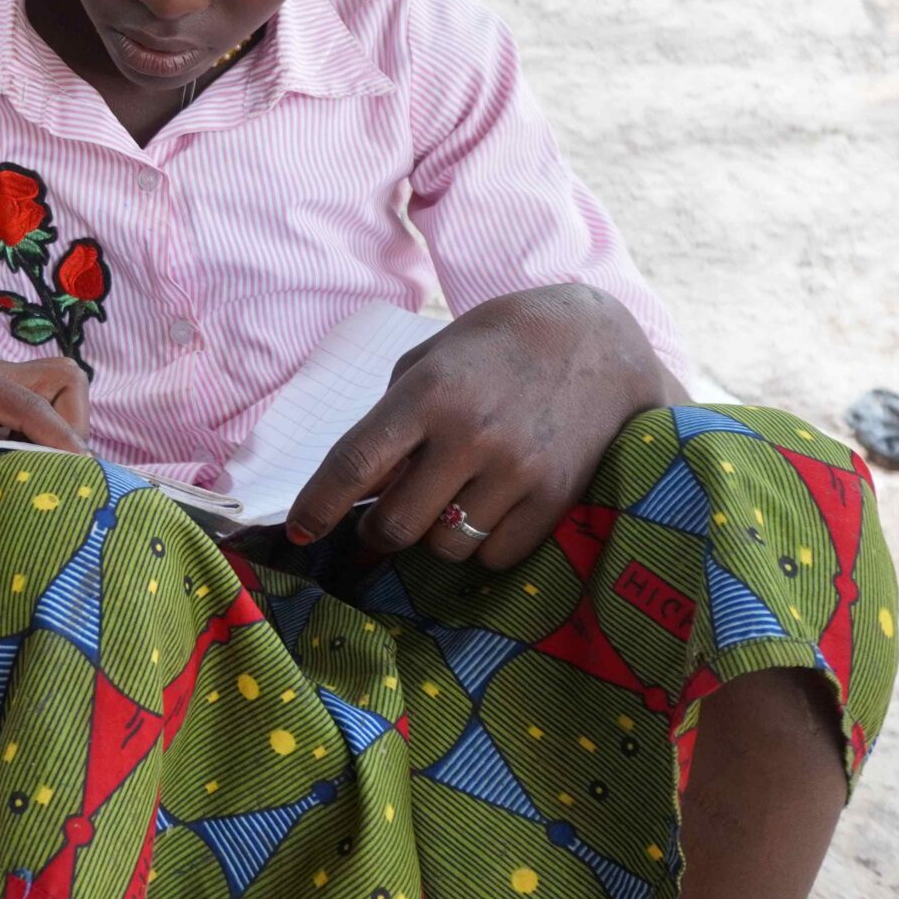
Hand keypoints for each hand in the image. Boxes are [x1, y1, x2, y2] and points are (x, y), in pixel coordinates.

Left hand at [0, 356, 89, 485]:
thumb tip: (21, 461)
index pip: (39, 405)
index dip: (64, 442)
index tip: (82, 478)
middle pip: (66, 381)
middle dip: (74, 425)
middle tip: (62, 470)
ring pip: (57, 392)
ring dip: (64, 429)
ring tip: (47, 470)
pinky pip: (37, 408)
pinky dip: (46, 434)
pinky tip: (27, 466)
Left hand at [285, 284, 677, 567]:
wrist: (598, 342)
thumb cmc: (497, 347)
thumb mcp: (431, 359)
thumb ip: (390, 418)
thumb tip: (358, 487)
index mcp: (427, 393)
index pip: (355, 463)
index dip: (318, 506)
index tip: (300, 532)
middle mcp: (470, 434)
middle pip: (397, 524)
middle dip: (378, 533)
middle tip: (382, 522)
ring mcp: (517, 469)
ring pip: (447, 547)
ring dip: (435, 536)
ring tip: (449, 504)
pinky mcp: (556, 497)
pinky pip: (497, 555)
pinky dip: (484, 544)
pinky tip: (491, 510)